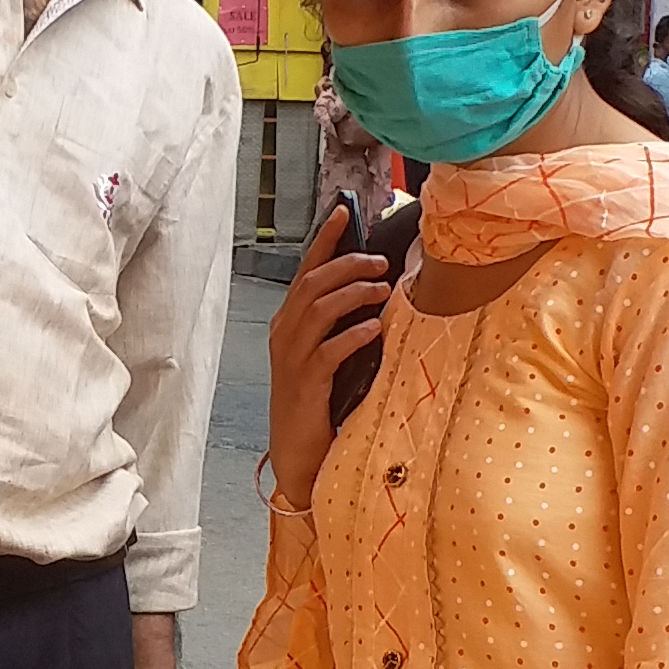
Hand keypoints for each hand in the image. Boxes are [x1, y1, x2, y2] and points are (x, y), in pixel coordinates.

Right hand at [264, 201, 394, 511]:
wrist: (298, 455)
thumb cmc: (317, 403)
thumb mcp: (326, 356)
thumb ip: (340, 324)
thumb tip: (375, 290)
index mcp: (288, 323)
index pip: (306, 271)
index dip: (325, 240)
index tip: (344, 213)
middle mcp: (285, 335)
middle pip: (313, 283)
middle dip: (348, 264)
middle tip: (381, 262)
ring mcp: (292, 359)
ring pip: (319, 309)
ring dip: (354, 294)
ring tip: (383, 290)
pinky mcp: (305, 384)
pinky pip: (329, 350)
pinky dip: (353, 335)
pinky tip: (375, 330)